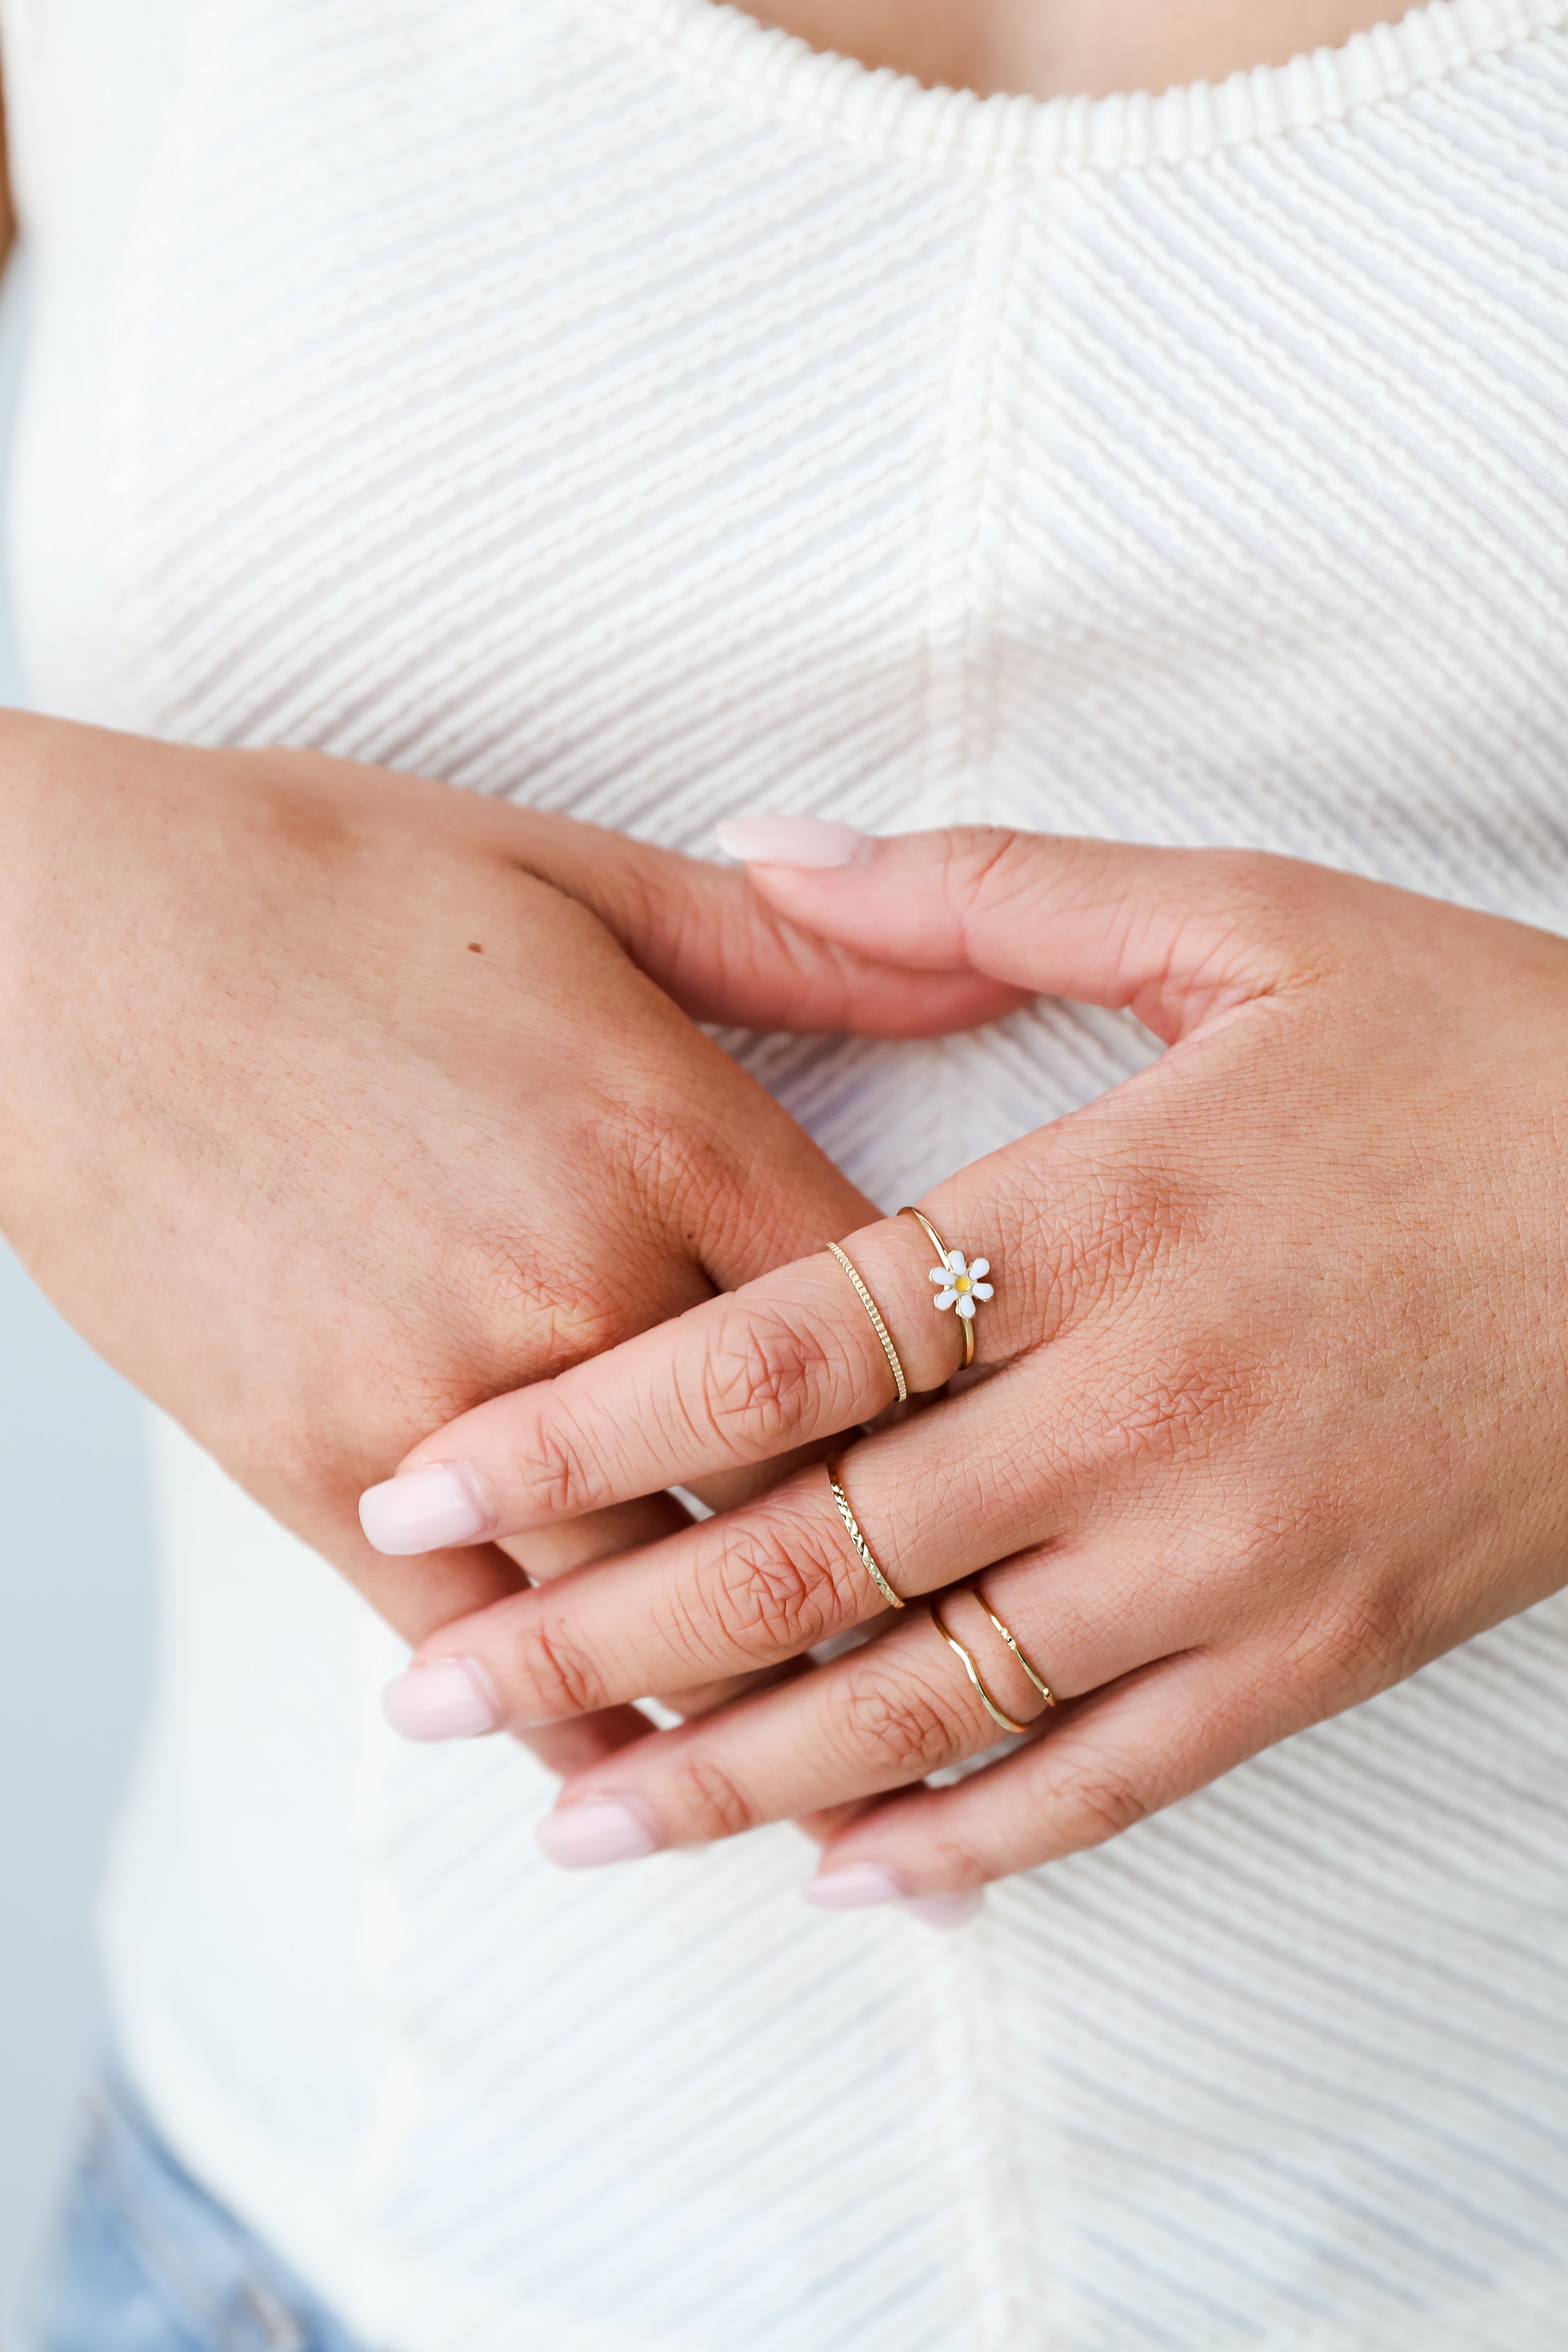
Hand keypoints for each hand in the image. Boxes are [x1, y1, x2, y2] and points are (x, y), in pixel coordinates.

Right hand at [0, 724, 1019, 1771]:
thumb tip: (982, 967)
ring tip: (864, 1799)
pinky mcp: (316, 1464)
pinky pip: (479, 1639)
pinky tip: (638, 1786)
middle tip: (1021, 1681)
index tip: (1070, 1472)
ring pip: (657, 1605)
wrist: (43, 943)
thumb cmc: (320, 882)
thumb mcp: (579, 877)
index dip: (1006, 1408)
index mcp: (673, 1130)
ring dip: (767, 1711)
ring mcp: (445, 1396)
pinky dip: (570, 1725)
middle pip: (811, 1493)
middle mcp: (583, 1287)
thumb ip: (804, 950)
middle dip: (926, 1598)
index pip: (906, 1320)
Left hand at [372, 824, 1567, 1896]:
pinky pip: (1117, 1773)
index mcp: (1088, 1221)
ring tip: (579, 1828)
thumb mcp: (1246, 922)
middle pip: (809, 1554)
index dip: (574, 1433)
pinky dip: (977, 1836)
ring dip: (737, 1775)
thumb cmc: (1480, 1055)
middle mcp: (1135, 1409)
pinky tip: (854, 1873)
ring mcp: (1229, 1553)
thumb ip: (985, 891)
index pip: (767, 1354)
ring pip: (934, 1698)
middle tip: (427, 1704)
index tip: (420, 1486)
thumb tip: (761, 842)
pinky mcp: (1319, 1646)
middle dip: (595, 1637)